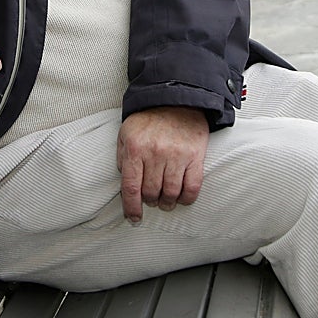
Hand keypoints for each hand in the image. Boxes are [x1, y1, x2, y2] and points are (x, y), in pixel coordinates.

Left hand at [117, 106, 209, 222]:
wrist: (177, 99)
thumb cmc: (149, 119)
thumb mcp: (126, 132)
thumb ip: (122, 157)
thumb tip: (124, 182)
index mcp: (135, 148)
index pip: (130, 187)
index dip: (131, 207)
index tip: (133, 218)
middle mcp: (155, 153)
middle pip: (151, 193)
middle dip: (150, 201)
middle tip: (152, 199)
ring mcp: (177, 156)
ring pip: (171, 194)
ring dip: (168, 203)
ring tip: (166, 201)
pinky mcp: (195, 156)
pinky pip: (192, 187)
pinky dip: (187, 198)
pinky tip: (182, 198)